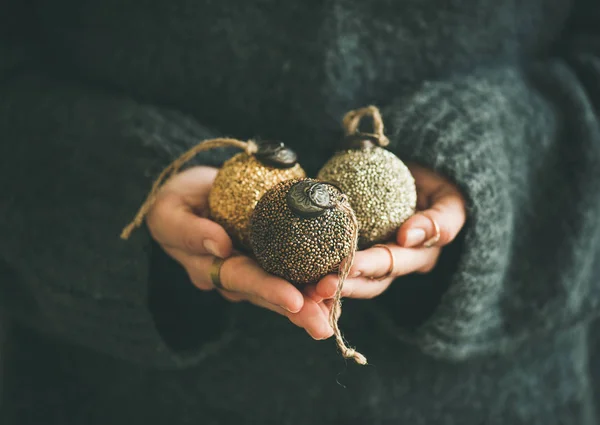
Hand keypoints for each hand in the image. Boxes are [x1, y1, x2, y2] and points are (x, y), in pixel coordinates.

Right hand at [146, 166, 333, 339]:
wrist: (188, 195)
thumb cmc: (175, 203)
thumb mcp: (170, 213)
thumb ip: (190, 231)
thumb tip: (220, 245)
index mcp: (208, 268)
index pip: (241, 279)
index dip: (268, 289)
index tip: (294, 299)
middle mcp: (232, 275)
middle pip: (267, 294)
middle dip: (297, 311)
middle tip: (324, 325)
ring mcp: (250, 269)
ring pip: (282, 289)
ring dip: (310, 303)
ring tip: (334, 315)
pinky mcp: (266, 257)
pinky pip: (290, 272)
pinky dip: (311, 281)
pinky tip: (334, 291)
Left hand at [312, 163, 466, 300]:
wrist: (419, 175)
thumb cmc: (439, 185)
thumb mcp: (450, 200)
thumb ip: (441, 220)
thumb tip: (410, 237)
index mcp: (421, 255)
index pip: (393, 262)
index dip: (373, 264)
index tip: (352, 261)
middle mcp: (397, 264)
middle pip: (369, 280)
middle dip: (346, 283)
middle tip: (322, 285)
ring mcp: (376, 260)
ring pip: (353, 280)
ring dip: (331, 285)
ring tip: (309, 288)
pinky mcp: (355, 252)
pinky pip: (337, 265)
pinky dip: (319, 272)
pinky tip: (300, 277)